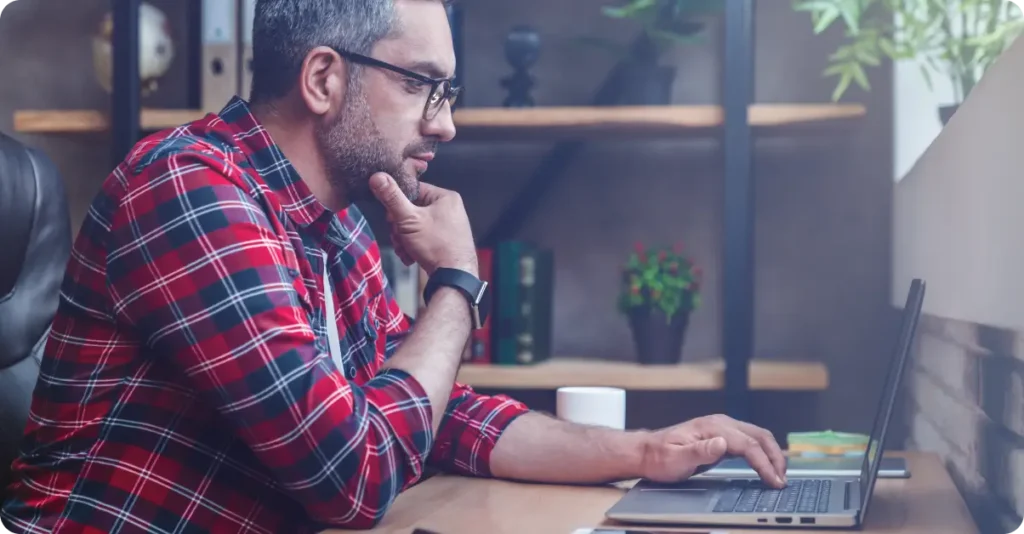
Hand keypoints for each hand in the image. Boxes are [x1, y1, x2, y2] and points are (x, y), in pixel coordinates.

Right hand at [370, 172, 477, 275]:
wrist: (454, 277)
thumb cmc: (435, 244)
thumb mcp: (409, 219)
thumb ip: (392, 198)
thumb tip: (376, 176)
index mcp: (445, 197)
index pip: (413, 191)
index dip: (398, 204)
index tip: (392, 218)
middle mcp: (450, 209)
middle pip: (412, 211)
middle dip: (400, 228)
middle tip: (400, 238)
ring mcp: (448, 227)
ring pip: (415, 227)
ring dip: (404, 240)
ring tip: (406, 250)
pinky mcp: (445, 242)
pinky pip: (423, 239)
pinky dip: (414, 248)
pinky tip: (411, 257)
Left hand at [639, 414, 786, 487]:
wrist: (647, 452)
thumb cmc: (659, 457)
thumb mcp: (675, 458)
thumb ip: (699, 451)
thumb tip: (722, 443)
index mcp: (712, 427)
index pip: (747, 444)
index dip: (764, 462)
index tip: (773, 480)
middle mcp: (720, 423)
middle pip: (759, 436)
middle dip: (775, 457)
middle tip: (782, 480)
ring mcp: (722, 428)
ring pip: (757, 437)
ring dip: (771, 454)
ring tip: (778, 475)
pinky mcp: (722, 436)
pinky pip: (749, 441)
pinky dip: (762, 453)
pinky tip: (766, 466)